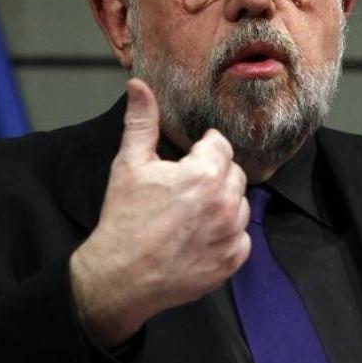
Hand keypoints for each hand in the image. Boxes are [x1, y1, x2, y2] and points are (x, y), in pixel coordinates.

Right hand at [70, 78, 250, 347]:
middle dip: (213, 175)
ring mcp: (231, 234)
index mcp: (204, 174)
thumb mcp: (129, 165)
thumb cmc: (124, 219)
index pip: (220, 146)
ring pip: (240, 204)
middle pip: (234, 173)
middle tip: (184, 188)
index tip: (185, 161)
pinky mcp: (232, 261)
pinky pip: (241, 237)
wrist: (119, 277)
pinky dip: (226, 235)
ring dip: (222, 204)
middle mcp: (225, 203)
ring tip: (191, 213)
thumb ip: (141, 122)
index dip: (201, 150)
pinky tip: (200, 236)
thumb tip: (139, 84)